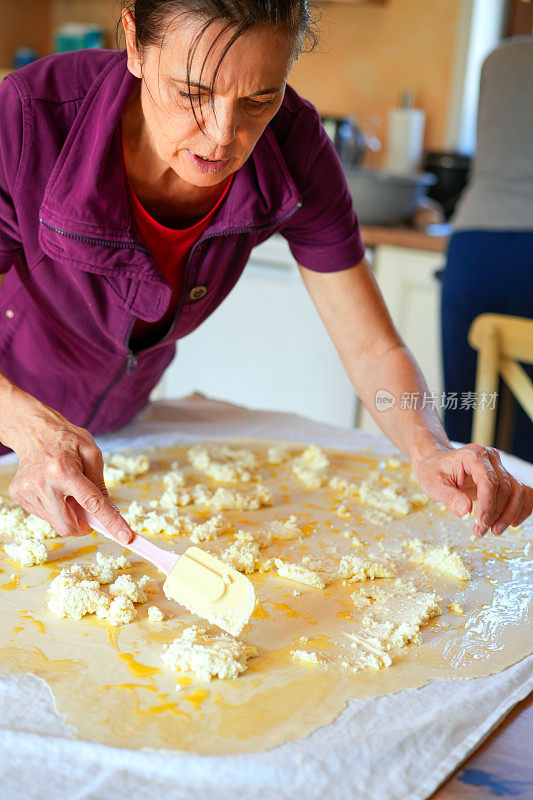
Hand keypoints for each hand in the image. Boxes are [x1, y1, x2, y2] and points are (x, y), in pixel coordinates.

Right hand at [7, 403, 133, 542]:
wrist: (35, 431)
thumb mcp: (92, 453)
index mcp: (64, 471)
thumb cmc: (66, 440)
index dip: (110, 522)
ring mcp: (28, 491)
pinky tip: (53, 490)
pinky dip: (55, 509)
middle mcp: (43, 483)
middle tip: (89, 513)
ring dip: (68, 514)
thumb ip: (100, 483)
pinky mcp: (20, 495)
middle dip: (84, 526)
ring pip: (56, 523)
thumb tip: (108, 509)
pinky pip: (44, 515)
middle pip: (68, 525)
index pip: (92, 503)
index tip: (125, 537)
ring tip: (66, 491)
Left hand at [412, 443, 531, 536]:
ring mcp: (499, 467)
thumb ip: (449, 498)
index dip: (488, 504)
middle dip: (496, 514)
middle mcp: (490, 458)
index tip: (480, 523)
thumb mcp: (433, 485)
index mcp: (473, 456)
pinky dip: (521, 508)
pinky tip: (512, 523)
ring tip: (494, 531)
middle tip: (480, 531)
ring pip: (517, 491)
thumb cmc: (433, 472)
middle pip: (506, 488)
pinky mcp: (503, 477)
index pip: (489, 481)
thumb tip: (466, 512)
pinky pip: (520, 492)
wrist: (436, 463)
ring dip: (510, 514)